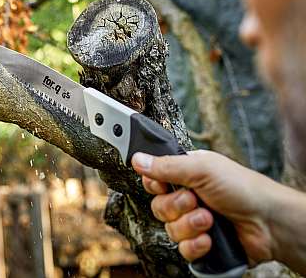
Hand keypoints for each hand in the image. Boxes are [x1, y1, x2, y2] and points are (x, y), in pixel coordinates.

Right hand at [131, 150, 275, 264]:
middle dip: (177, 206)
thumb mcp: (201, 168)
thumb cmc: (242, 188)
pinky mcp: (201, 244)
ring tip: (209, 220)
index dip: (154, 185)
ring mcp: (194, 222)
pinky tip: (210, 239)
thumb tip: (138, 159)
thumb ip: (166, 165)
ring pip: (169, 228)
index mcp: (185, 175)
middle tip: (196, 200)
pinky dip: (195, 245)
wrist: (269, 223)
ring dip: (189, 225)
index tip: (161, 185)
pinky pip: (182, 249)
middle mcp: (187, 198)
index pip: (154, 180)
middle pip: (158, 206)